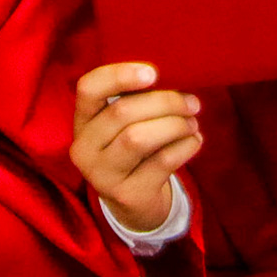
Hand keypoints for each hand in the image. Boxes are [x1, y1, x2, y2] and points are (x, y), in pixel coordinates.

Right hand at [70, 63, 201, 233]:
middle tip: (192, 102)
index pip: (88, 88)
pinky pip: (161, 162)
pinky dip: (185, 146)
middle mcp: (84, 149)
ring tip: (192, 123)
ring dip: (175, 125)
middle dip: (165, 102)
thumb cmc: (131, 148)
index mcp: (82, 121)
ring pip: (139, 138)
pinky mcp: (129, 195)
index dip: (119, 75)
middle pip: (122, 112)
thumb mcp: (121, 125)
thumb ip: (135, 99)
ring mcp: (103, 176)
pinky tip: (194, 141)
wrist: (133, 203)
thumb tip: (173, 77)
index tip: (153, 73)